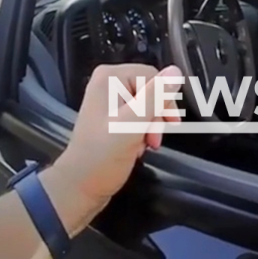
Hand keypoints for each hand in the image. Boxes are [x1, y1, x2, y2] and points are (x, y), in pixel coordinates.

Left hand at [55, 64, 182, 207]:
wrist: (81, 187)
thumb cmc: (102, 157)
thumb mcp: (132, 125)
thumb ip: (155, 97)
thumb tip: (176, 71)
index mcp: (110, 78)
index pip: (154, 77)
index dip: (164, 100)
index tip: (168, 123)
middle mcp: (109, 84)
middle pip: (152, 91)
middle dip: (157, 116)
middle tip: (153, 138)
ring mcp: (112, 101)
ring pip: (150, 105)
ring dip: (153, 126)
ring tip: (146, 144)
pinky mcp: (115, 117)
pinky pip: (142, 117)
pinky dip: (145, 132)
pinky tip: (139, 145)